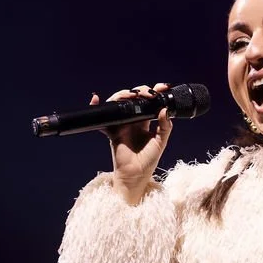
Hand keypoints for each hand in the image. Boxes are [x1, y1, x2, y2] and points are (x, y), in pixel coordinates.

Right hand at [91, 83, 171, 203]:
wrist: (135, 175)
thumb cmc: (148, 160)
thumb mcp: (161, 142)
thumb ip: (165, 126)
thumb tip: (164, 109)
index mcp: (146, 121)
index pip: (150, 102)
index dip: (155, 93)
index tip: (162, 87)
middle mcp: (133, 120)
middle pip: (134, 99)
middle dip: (140, 91)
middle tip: (148, 93)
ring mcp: (122, 124)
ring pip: (120, 103)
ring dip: (124, 95)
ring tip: (132, 95)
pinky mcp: (112, 130)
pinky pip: (103, 117)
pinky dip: (98, 107)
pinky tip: (97, 100)